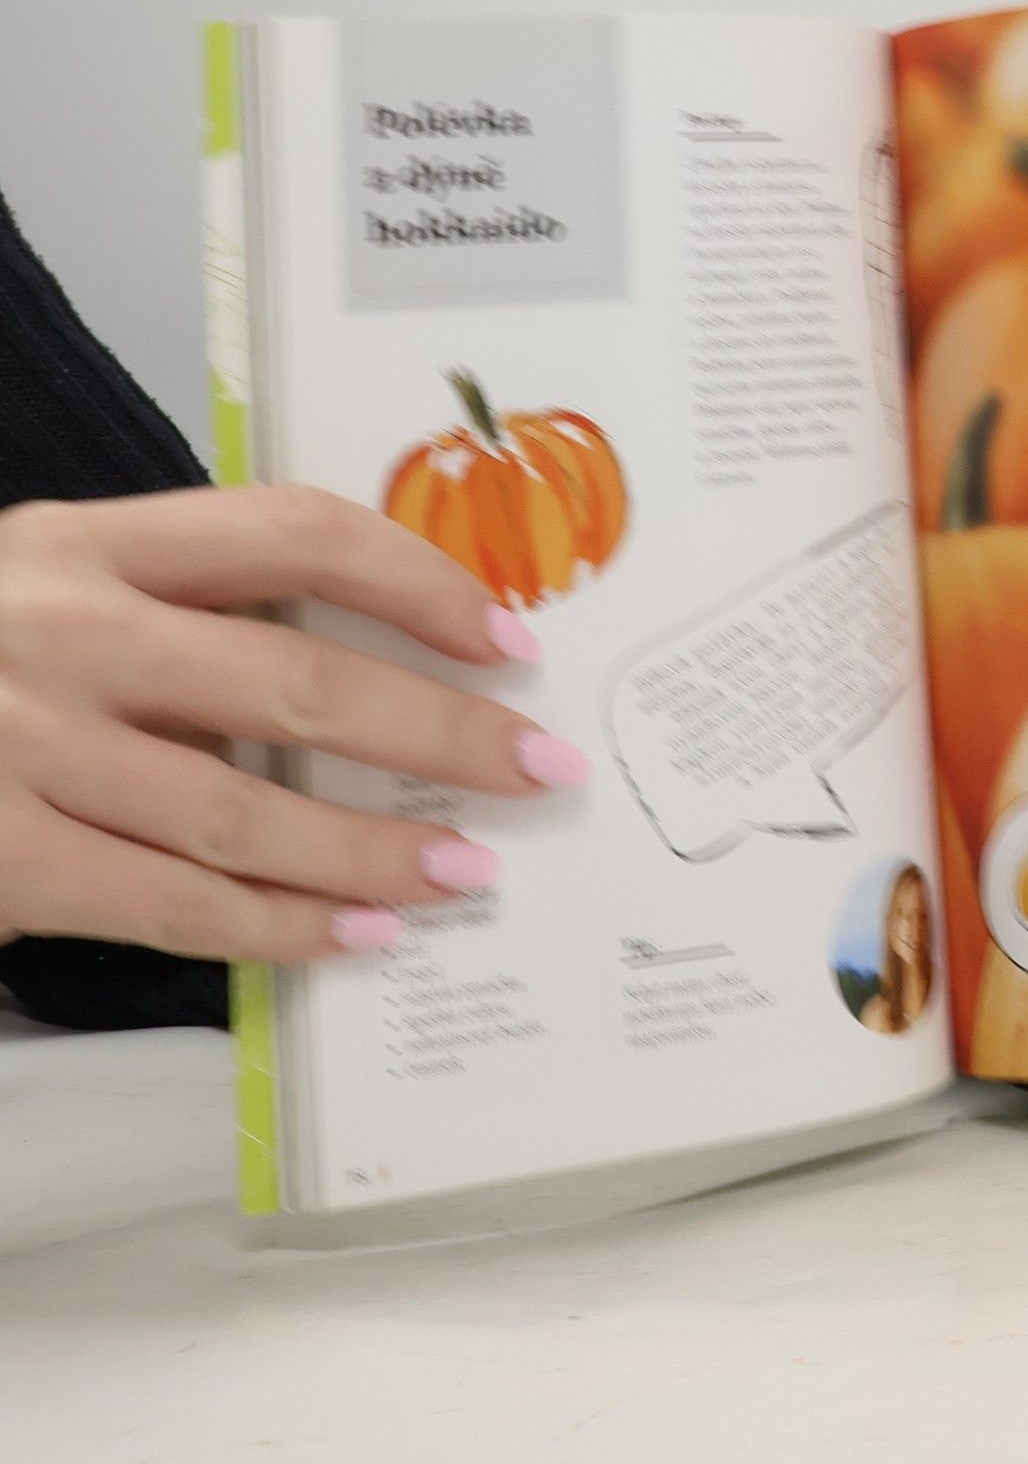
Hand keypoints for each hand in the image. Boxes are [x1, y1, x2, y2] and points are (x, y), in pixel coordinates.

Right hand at [0, 486, 589, 963]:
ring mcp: (20, 747)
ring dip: (374, 850)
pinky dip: (281, 926)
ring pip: (242, 812)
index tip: (510, 637)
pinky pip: (173, 904)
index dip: (417, 579)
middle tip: (539, 769)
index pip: (292, 531)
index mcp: (90, 542)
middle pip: (292, 681)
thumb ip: (187, 607)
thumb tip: (388, 663)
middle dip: (438, 732)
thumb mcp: (59, 590)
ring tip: (468, 872)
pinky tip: (358, 932)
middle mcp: (58, 629)